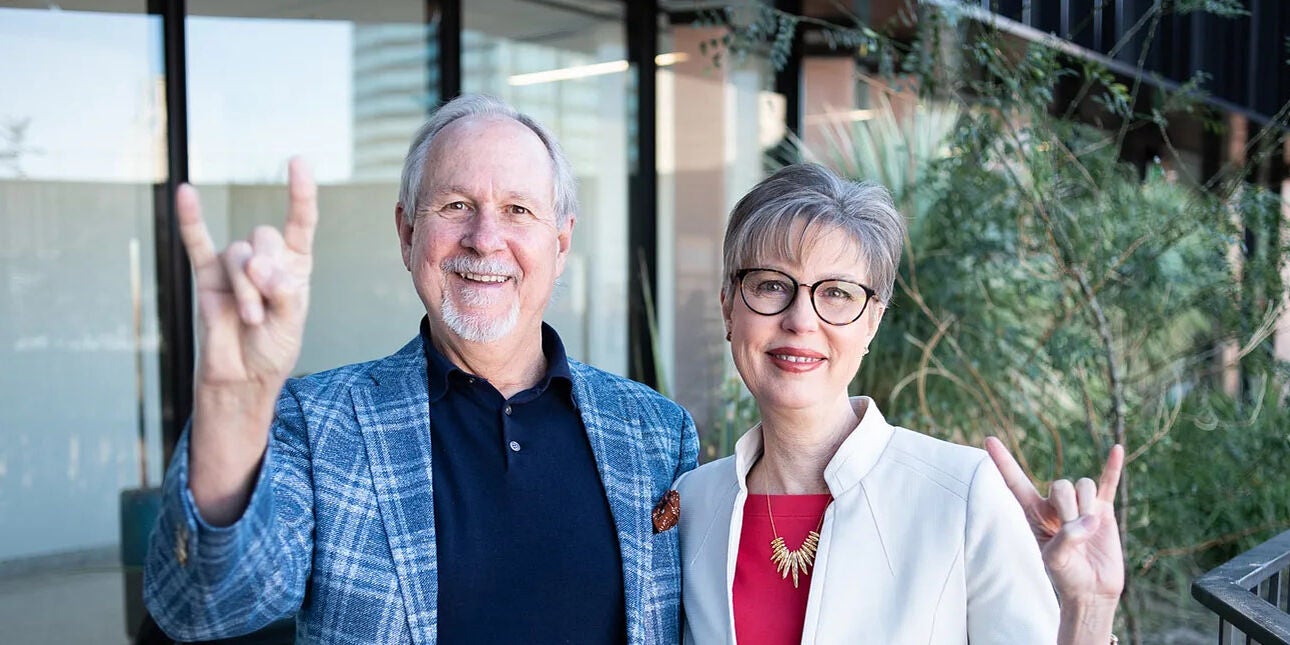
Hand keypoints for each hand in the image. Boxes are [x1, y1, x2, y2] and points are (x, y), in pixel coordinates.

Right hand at [179, 158, 317, 388]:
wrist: (241, 377)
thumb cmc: (271, 350)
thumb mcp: (290, 324)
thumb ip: (281, 291)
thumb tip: (256, 263)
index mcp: (295, 266)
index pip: (301, 222)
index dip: (300, 193)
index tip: (297, 161)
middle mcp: (265, 260)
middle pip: (265, 238)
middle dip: (265, 275)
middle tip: (263, 311)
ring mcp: (234, 266)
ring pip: (238, 254)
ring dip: (245, 288)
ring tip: (250, 318)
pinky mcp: (207, 276)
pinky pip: (196, 242)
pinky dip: (190, 219)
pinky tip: (185, 193)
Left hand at [985, 437, 1124, 602]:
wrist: (1092, 589)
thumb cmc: (1066, 575)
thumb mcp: (1055, 559)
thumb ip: (1066, 538)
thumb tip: (1091, 519)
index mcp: (1034, 512)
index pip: (1016, 482)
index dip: (1003, 461)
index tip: (988, 439)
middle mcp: (1055, 504)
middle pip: (1061, 484)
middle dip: (1068, 508)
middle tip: (1072, 531)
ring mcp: (1081, 505)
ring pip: (1084, 485)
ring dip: (1087, 507)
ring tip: (1089, 530)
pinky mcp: (1104, 510)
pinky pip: (1108, 483)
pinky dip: (1113, 466)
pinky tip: (1117, 448)